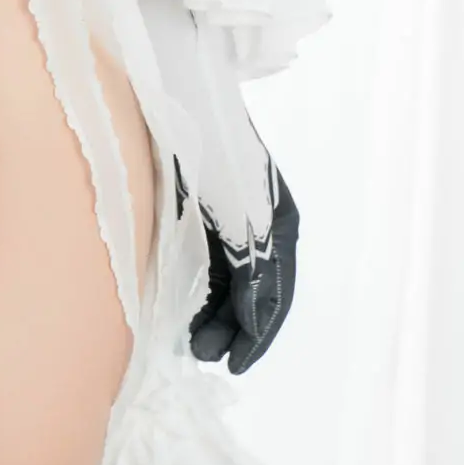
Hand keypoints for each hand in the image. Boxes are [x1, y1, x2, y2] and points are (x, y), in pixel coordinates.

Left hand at [181, 157, 299, 373]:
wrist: (183, 98)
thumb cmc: (216, 155)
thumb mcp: (243, 218)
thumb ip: (252, 269)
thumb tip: (254, 319)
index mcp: (279, 228)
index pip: (274, 297)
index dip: (257, 336)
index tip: (235, 366)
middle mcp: (262, 229)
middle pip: (252, 293)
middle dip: (231, 330)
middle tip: (201, 356)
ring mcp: (233, 221)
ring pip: (230, 282)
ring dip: (215, 315)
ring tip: (191, 342)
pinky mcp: (205, 214)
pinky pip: (211, 264)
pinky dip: (202, 291)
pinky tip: (185, 309)